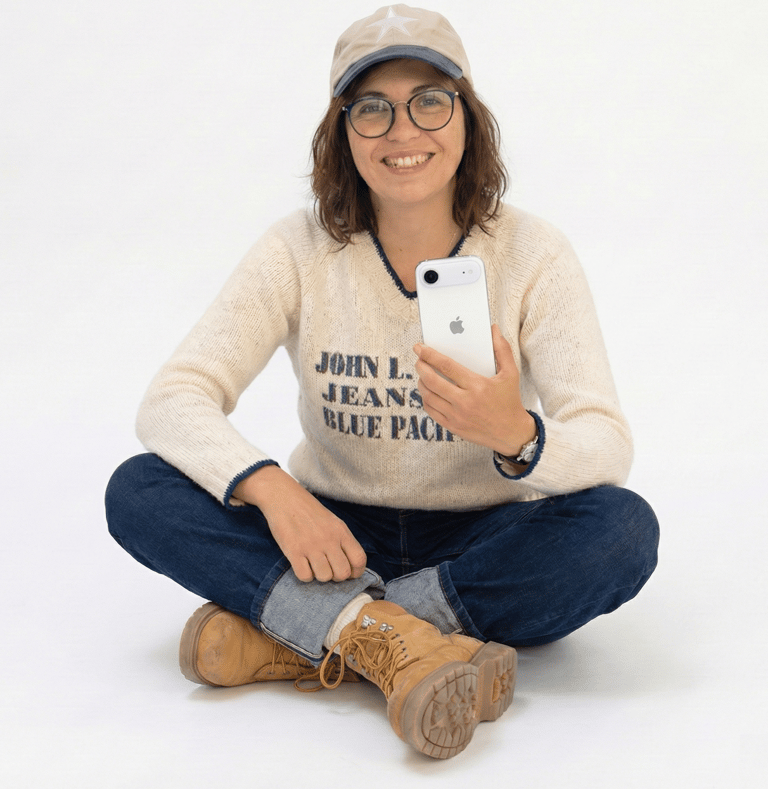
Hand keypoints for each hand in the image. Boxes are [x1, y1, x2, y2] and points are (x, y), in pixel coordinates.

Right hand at [234, 466, 366, 582]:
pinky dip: (305, 575)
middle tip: (329, 569)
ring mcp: (311, 546)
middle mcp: (328, 539)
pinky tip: (303, 565)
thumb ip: (342, 541)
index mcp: (341, 531)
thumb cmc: (309, 511)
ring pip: (324, 577)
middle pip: (342, 573)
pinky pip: (305, 576)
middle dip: (337, 577)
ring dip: (319, 576)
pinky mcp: (293, 551)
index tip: (349, 574)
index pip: (359, 559)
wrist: (284, 497)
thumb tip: (350, 565)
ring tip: (314, 565)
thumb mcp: (333, 522)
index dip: (357, 572)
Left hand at [414, 324, 535, 455]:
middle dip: (421, 367)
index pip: (447, 366)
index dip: (430, 355)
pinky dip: (426, 399)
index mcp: (477, 385)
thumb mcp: (511, 374)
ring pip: (428, 396)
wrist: (511, 433)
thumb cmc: (510, 401)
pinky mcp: (453, 427)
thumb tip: (494, 329)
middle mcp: (465, 401)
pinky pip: (431, 411)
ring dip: (421, 383)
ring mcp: (456, 416)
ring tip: (422, 374)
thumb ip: (502, 349)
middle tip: (418, 359)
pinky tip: (427, 392)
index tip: (420, 348)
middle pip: (433, 381)